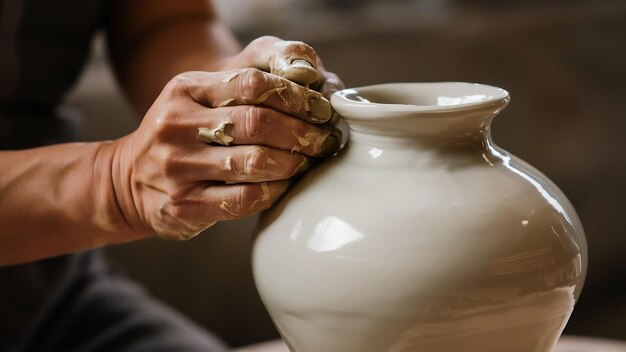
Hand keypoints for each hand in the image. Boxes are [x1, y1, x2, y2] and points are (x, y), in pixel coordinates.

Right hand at [108, 37, 342, 240]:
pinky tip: (285, 185)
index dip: (296, 96)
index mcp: (186, 88)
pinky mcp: (183, 204)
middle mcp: (176, 124)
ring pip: (253, 162)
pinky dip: (274, 191)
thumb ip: (247, 79)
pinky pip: (243, 198)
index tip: (322, 110)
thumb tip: (309, 76)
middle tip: (324, 139)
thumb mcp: (201, 94)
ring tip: (309, 161)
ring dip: (293, 162)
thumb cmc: (184, 131)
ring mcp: (177, 167)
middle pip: (257, 122)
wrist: (128, 179)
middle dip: (302, 131)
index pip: (252, 83)